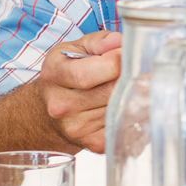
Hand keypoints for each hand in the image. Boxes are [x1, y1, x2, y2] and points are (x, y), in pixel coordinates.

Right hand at [36, 31, 121, 151]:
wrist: (48, 113)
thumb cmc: (66, 76)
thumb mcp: (73, 50)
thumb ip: (98, 42)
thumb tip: (119, 42)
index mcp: (55, 76)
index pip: (88, 74)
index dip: (115, 62)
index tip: (126, 55)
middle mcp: (62, 105)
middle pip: (110, 92)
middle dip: (128, 79)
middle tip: (137, 70)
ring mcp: (78, 127)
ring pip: (120, 108)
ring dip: (132, 97)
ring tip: (130, 87)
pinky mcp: (95, 143)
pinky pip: (124, 127)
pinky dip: (131, 116)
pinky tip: (126, 106)